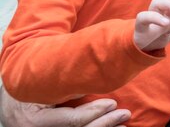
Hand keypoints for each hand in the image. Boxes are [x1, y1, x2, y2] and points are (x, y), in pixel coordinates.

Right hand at [0, 86, 130, 126]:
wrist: (12, 99)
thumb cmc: (29, 85)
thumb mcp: (44, 84)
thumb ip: (66, 85)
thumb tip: (95, 79)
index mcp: (35, 119)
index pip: (71, 120)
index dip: (94, 112)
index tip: (113, 103)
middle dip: (104, 124)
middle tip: (124, 114)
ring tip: (122, 124)